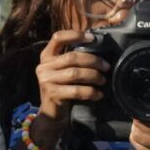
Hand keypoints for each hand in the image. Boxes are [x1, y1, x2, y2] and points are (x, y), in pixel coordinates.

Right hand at [32, 30, 109, 148]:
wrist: (51, 115)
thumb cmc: (62, 89)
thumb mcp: (62, 71)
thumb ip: (72, 59)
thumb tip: (97, 45)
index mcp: (46, 56)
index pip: (58, 37)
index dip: (75, 35)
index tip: (93, 38)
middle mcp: (43, 66)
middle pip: (72, 57)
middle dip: (93, 60)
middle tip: (106, 67)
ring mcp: (46, 80)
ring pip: (75, 73)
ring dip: (94, 76)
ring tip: (103, 80)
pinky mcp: (52, 94)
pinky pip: (76, 90)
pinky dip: (91, 92)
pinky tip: (98, 94)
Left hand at [129, 78, 149, 149]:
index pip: (149, 114)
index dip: (141, 106)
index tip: (142, 99)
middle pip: (139, 125)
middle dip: (138, 115)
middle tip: (142, 108)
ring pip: (137, 138)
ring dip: (136, 128)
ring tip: (142, 120)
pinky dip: (138, 141)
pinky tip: (142, 133)